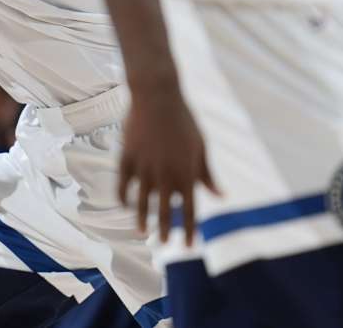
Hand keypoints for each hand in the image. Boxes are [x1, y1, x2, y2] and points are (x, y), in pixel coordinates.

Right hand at [118, 85, 218, 243]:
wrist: (157, 96)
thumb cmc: (184, 121)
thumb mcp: (201, 147)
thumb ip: (207, 174)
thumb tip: (220, 197)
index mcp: (187, 172)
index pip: (191, 210)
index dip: (190, 230)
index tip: (189, 247)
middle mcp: (165, 174)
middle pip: (165, 211)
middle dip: (164, 230)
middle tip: (162, 243)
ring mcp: (144, 167)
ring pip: (141, 202)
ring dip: (141, 219)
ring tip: (141, 231)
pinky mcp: (127, 157)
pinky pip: (123, 184)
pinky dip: (123, 197)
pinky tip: (125, 204)